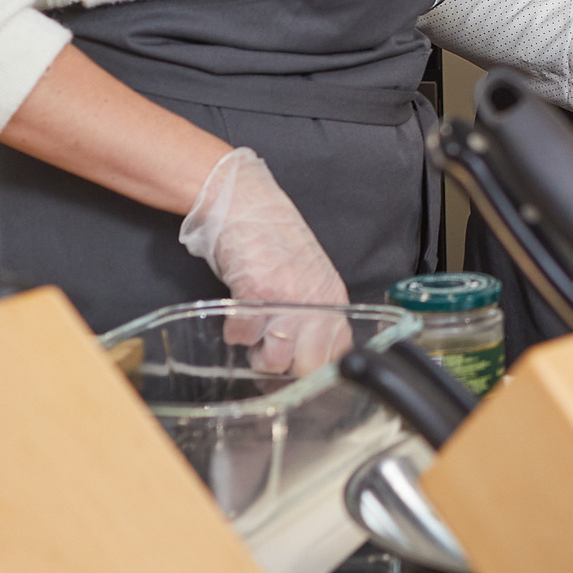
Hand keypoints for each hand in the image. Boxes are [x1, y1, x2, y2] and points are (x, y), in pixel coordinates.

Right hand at [177, 148, 350, 374]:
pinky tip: (236, 311)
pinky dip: (234, 331)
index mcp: (332, 299)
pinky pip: (242, 336)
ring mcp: (286, 299)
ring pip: (274, 360)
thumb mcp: (310, 276)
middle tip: (270, 350)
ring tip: (254, 330)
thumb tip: (310, 353)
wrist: (247, 204)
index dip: (316, 367)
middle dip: (285, 368)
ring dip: (257, 351)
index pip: (339, 353)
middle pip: (308, 366)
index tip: (298, 366)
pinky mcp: (255, 293)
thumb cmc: (274, 240)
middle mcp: (315, 302)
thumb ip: (316, 311)